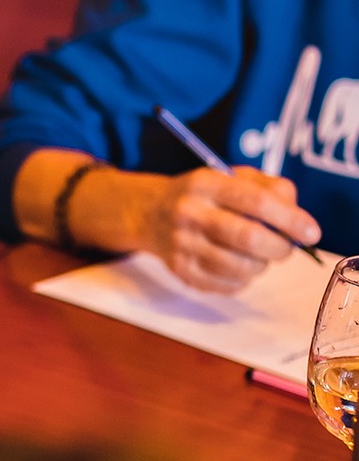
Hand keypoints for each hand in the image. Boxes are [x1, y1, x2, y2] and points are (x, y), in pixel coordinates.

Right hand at [137, 167, 320, 291]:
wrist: (148, 213)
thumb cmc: (203, 194)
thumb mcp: (231, 176)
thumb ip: (270, 188)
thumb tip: (297, 219)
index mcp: (205, 183)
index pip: (256, 202)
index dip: (291, 219)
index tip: (311, 233)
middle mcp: (189, 213)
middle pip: (249, 238)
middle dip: (280, 247)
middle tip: (287, 248)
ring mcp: (182, 246)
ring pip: (241, 267)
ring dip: (262, 265)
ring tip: (259, 254)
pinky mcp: (181, 271)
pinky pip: (228, 285)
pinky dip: (244, 278)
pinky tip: (239, 264)